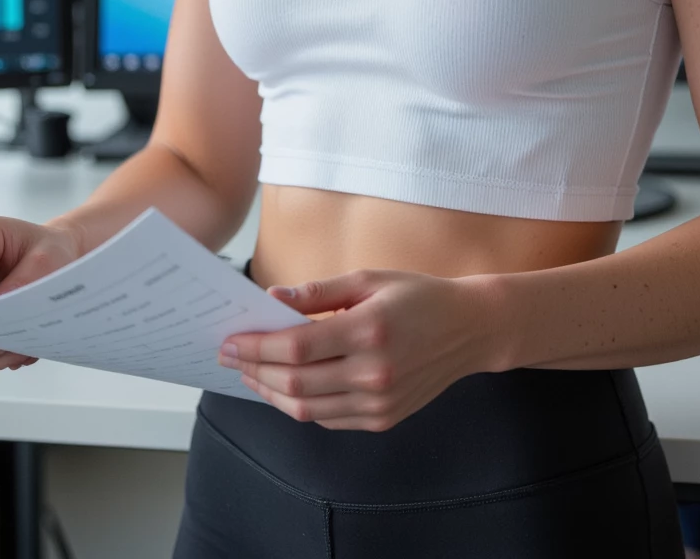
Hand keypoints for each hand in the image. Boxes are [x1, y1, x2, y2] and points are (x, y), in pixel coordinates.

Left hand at [218, 267, 497, 430]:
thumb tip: (273, 297)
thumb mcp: (369, 279)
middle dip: (254, 369)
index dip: (256, 346)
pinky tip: (285, 388)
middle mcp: (374, 373)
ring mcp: (379, 403)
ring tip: (250, 374)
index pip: (296, 347)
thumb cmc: (419, 296)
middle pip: (295, 382)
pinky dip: (300, 406)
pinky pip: (329, 419)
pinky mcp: (383, 419)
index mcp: (369, 330)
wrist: (469, 329)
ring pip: (307, 409)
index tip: (230, 341)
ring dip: (271, 393)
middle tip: (229, 357)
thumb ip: (319, 292)